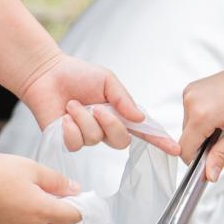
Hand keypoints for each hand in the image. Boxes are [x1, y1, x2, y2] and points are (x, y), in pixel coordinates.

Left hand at [17, 54, 157, 151]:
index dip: (160, 140)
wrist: (47, 74)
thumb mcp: (107, 80)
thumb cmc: (78, 74)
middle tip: (96, 107)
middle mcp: (107, 127)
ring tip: (72, 104)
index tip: (175, 149)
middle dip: (110, 125)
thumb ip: (123, 99)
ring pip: (96, 139)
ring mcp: (89, 136)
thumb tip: (139, 118)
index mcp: (120, 112)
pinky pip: (77, 144)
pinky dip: (70, 129)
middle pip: (121, 141)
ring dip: (83, 119)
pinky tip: (64, 117)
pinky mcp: (70, 141)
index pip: (144, 129)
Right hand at [179, 58, 223, 181]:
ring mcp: (189, 93)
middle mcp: (190, 101)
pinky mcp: (191, 89)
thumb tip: (209, 176)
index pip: (185, 149)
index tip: (213, 160)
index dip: (197, 160)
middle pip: (186, 138)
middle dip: (203, 144)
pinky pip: (191, 114)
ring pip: (188, 127)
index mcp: (201, 115)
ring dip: (204, 131)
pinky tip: (221, 112)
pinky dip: (203, 119)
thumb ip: (222, 156)